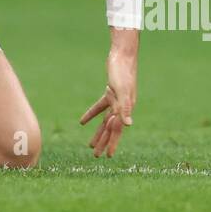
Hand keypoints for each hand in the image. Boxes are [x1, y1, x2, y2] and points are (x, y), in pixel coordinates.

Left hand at [79, 27, 137, 157]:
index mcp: (125, 108)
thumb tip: (128, 125)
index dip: (112, 143)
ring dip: (98, 132)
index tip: (107, 156)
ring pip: (105, 120)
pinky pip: (100, 107)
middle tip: (95, 155)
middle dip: (103, 142)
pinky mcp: (110, 92)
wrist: (123, 55)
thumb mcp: (122, 90)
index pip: (117, 130)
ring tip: (90, 145)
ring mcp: (116, 100)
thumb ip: (125, 108)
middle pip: (111, 128)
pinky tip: (82, 122)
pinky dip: (92, 114)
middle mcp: (122, 107)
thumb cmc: (123, 72)